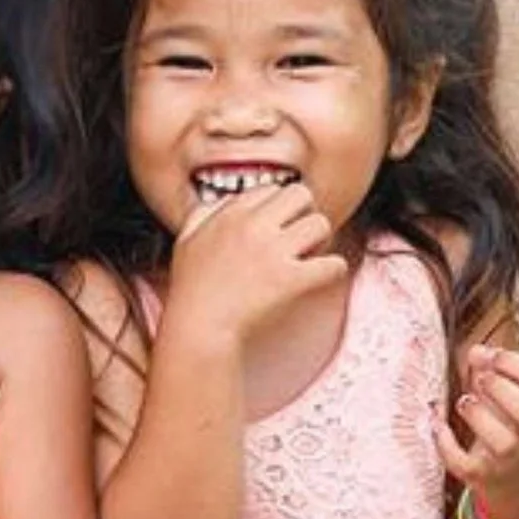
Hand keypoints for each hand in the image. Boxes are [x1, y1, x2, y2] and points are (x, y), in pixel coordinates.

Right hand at [161, 183, 347, 349]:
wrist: (197, 330)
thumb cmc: (190, 291)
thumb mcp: (185, 241)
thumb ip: (202, 214)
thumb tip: (221, 202)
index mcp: (229, 214)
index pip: (271, 189)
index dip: (279, 207)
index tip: (278, 226)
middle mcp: (252, 226)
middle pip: (301, 195)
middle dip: (304, 213)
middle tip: (300, 237)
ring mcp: (272, 252)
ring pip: (321, 224)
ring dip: (320, 240)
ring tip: (309, 257)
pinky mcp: (290, 280)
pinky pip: (333, 264)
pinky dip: (333, 270)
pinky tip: (320, 278)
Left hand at [435, 342, 518, 515]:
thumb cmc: (514, 429)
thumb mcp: (516, 400)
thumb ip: (497, 373)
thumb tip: (475, 352)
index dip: (515, 363)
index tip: (491, 354)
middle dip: (501, 390)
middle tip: (479, 379)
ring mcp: (512, 460)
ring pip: (503, 443)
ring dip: (479, 416)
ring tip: (464, 401)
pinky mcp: (484, 477)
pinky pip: (465, 464)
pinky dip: (447, 444)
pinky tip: (437, 425)